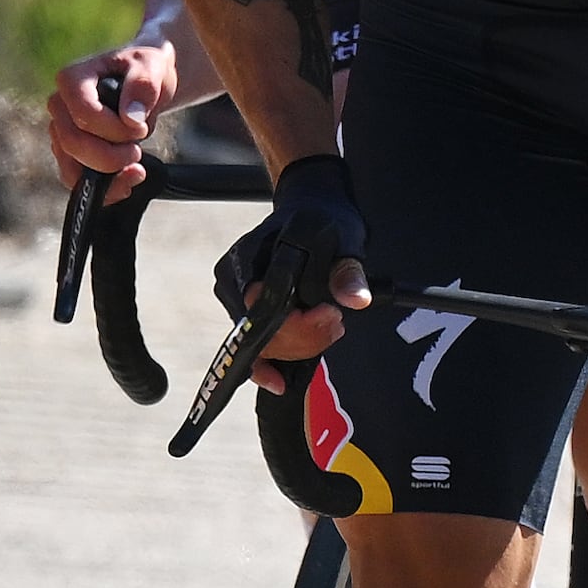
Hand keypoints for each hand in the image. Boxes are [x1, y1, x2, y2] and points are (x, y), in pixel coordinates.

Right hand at [54, 39, 175, 193]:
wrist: (145, 81)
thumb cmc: (145, 69)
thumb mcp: (152, 66)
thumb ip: (143, 86)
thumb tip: (131, 118)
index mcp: (72, 79)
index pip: (84, 115)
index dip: (115, 130)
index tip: (140, 128)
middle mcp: (59, 106)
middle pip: (73, 143)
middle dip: (111, 156)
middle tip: (137, 150)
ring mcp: (61, 131)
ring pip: (71, 169)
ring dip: (108, 177)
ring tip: (137, 169)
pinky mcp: (70, 153)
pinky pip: (77, 181)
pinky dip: (105, 189)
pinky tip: (128, 179)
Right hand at [217, 152, 371, 371]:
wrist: (309, 207)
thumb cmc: (326, 221)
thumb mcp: (346, 239)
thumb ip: (347, 272)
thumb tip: (357, 300)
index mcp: (255, 253)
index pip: (267, 308)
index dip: (300, 325)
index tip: (334, 319)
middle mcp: (233, 274)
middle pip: (260, 331)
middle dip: (302, 339)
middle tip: (336, 325)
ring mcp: (230, 290)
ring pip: (257, 341)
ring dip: (294, 345)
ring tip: (329, 326)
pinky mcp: (236, 304)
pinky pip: (250, 341)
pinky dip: (269, 360)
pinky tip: (279, 380)